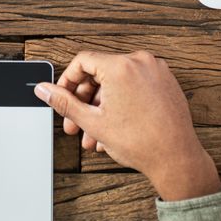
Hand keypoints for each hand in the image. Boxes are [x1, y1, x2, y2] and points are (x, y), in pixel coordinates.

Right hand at [34, 50, 220, 201]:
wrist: (175, 158)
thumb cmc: (142, 142)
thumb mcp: (93, 122)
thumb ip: (64, 102)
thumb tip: (44, 90)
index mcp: (121, 67)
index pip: (83, 61)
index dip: (67, 81)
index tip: (62, 96)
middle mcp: (140, 62)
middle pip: (100, 72)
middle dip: (84, 100)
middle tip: (75, 121)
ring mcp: (156, 71)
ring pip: (117, 82)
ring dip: (101, 106)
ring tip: (94, 132)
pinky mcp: (166, 82)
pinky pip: (135, 86)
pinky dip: (122, 102)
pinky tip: (113, 126)